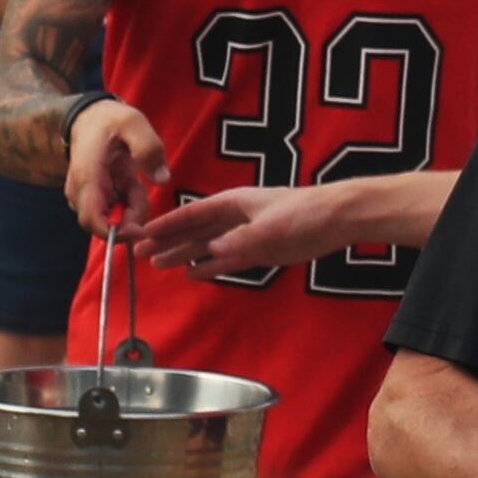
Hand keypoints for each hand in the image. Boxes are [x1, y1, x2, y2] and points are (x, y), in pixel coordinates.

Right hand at [64, 98, 173, 237]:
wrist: (90, 119)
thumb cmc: (109, 120)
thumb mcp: (133, 123)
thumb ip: (148, 147)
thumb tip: (162, 179)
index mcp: (87, 177)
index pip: (92, 219)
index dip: (116, 231)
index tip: (141, 228)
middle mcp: (82, 193)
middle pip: (106, 226)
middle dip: (131, 218)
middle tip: (140, 191)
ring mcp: (87, 198)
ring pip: (113, 221)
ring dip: (132, 208)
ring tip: (135, 181)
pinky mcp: (97, 199)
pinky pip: (116, 213)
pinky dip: (129, 204)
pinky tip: (131, 183)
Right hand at [129, 178, 364, 272]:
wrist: (337, 219)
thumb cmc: (304, 213)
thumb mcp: (271, 226)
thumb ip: (240, 240)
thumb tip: (210, 252)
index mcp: (233, 203)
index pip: (192, 215)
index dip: (167, 224)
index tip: (143, 233)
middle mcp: (234, 218)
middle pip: (194, 231)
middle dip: (168, 241)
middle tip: (140, 253)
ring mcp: (246, 235)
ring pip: (207, 247)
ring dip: (183, 255)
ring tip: (158, 264)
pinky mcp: (259, 251)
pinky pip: (226, 260)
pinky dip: (209, 267)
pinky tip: (193, 274)